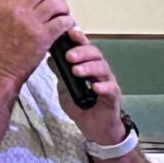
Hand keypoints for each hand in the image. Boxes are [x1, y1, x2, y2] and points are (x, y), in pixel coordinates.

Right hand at [0, 0, 74, 91]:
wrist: (0, 70)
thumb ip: (10, 3)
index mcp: (3, 4)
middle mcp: (16, 9)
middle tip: (58, 0)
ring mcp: (30, 22)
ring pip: (55, 2)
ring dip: (63, 6)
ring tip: (63, 13)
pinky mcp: (43, 36)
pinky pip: (63, 20)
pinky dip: (68, 21)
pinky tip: (67, 26)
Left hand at [55, 30, 126, 144]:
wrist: (94, 129)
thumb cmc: (82, 107)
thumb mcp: (64, 89)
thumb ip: (60, 74)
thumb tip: (49, 57)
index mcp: (88, 66)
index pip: (85, 48)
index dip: (78, 39)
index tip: (69, 33)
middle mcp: (99, 71)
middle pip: (95, 54)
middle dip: (82, 53)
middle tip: (69, 57)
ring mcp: (108, 83)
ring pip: (103, 68)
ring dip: (89, 68)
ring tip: (77, 71)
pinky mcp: (113, 97)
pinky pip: (111, 88)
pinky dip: (103, 86)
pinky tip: (95, 87)